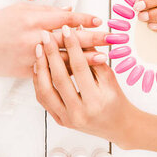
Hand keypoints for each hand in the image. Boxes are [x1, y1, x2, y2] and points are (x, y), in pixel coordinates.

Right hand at [0, 4, 106, 77]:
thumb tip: (68, 10)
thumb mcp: (18, 10)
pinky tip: (81, 74)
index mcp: (33, 19)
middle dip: (94, 38)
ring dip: (87, 58)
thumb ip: (44, 10)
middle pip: (70, 38)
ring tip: (105, 58)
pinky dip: (67, 73)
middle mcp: (34, 38)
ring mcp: (31, 57)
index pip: (65, 18)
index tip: (100, 20)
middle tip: (112, 39)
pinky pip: (52, 73)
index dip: (84, 19)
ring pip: (65, 58)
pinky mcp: (27, 71)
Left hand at [33, 25, 135, 145]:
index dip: (72, 46)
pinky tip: (39, 67)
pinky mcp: (60, 120)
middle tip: (46, 36)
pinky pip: (43, 99)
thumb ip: (93, 57)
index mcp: (96, 101)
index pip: (80, 68)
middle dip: (51, 53)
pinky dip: (39, 81)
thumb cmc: (116, 100)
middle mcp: (79, 112)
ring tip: (39, 50)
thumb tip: (79, 32)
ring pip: (46, 90)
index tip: (67, 30)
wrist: (117, 126)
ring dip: (41, 67)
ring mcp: (67, 119)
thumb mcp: (110, 78)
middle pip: (60, 78)